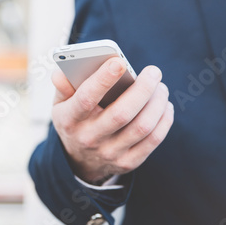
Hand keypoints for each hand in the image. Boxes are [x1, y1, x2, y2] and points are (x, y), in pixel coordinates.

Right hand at [51, 58, 173, 183]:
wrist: (79, 161)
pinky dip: (163, 120)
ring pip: (142, 127)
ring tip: (160, 87)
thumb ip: (63, 86)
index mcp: (70, 119)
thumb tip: (61, 73)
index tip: (119, 61)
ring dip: (157, 103)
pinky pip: (153, 140)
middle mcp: (89, 138)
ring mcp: (110, 153)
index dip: (102, 80)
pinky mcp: (128, 162)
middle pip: (121, 114)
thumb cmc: (75, 120)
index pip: (85, 99)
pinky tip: (164, 105)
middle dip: (142, 89)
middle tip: (153, 72)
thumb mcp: (61, 104)